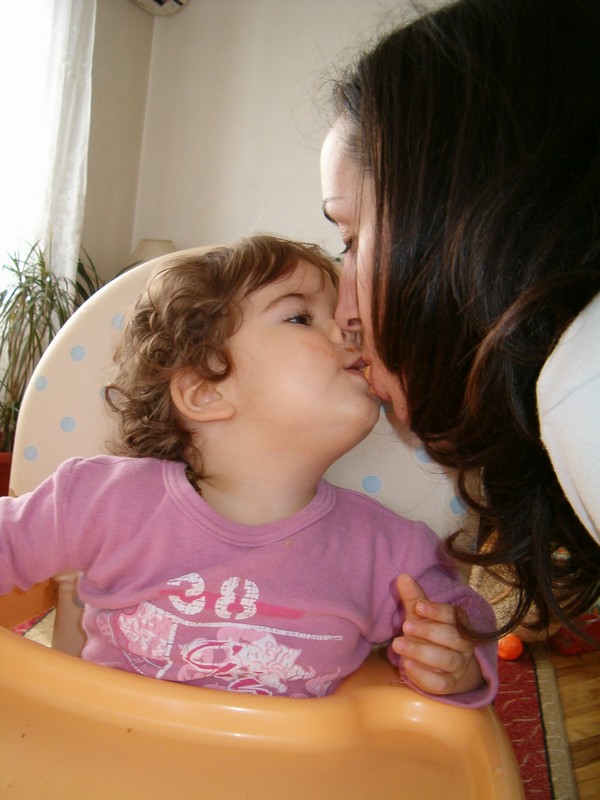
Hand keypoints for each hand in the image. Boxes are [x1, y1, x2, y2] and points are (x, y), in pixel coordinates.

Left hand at [392, 574, 483, 695]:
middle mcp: (464, 645)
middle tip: (405, 625)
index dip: (437, 611)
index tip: (418, 606)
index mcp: (459, 624)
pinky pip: (440, 683)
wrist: (436, 664)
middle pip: (454, 638)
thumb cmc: (427, 633)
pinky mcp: (448, 684)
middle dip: (427, 631)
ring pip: (448, 660)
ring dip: (422, 652)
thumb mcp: (420, 614)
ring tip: (398, 644)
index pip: (455, 616)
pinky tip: (406, 664)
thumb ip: (413, 597)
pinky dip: (423, 674)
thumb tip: (403, 576)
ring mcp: (458, 666)